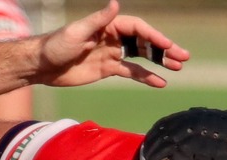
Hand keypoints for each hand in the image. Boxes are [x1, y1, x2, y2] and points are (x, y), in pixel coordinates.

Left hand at [36, 2, 187, 87]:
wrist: (42, 66)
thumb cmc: (56, 45)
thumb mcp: (77, 31)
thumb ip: (98, 20)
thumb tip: (116, 3)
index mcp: (108, 25)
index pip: (137, 29)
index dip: (153, 36)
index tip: (167, 45)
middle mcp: (114, 37)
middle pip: (144, 42)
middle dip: (164, 48)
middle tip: (184, 56)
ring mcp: (113, 53)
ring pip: (142, 57)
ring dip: (160, 61)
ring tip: (179, 67)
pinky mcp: (108, 69)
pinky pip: (132, 72)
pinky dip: (147, 77)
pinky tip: (161, 83)